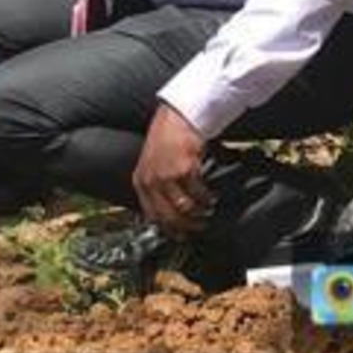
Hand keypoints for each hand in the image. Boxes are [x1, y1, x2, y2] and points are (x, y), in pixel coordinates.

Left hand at [131, 103, 213, 237]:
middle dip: (185, 226)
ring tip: (207, 212)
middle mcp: (151, 181)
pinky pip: (197, 193)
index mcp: (141, 181)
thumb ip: (156, 185)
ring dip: (198, 213)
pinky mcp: (184, 171)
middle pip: (168, 216)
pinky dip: (206, 198)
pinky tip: (211, 196)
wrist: (178, 117)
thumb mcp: (153, 163)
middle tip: (198, 227)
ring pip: (184, 208)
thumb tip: (168, 207)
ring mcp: (166, 177)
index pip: (151, 215)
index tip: (179, 235)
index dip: (167, 229)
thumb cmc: (168, 138)